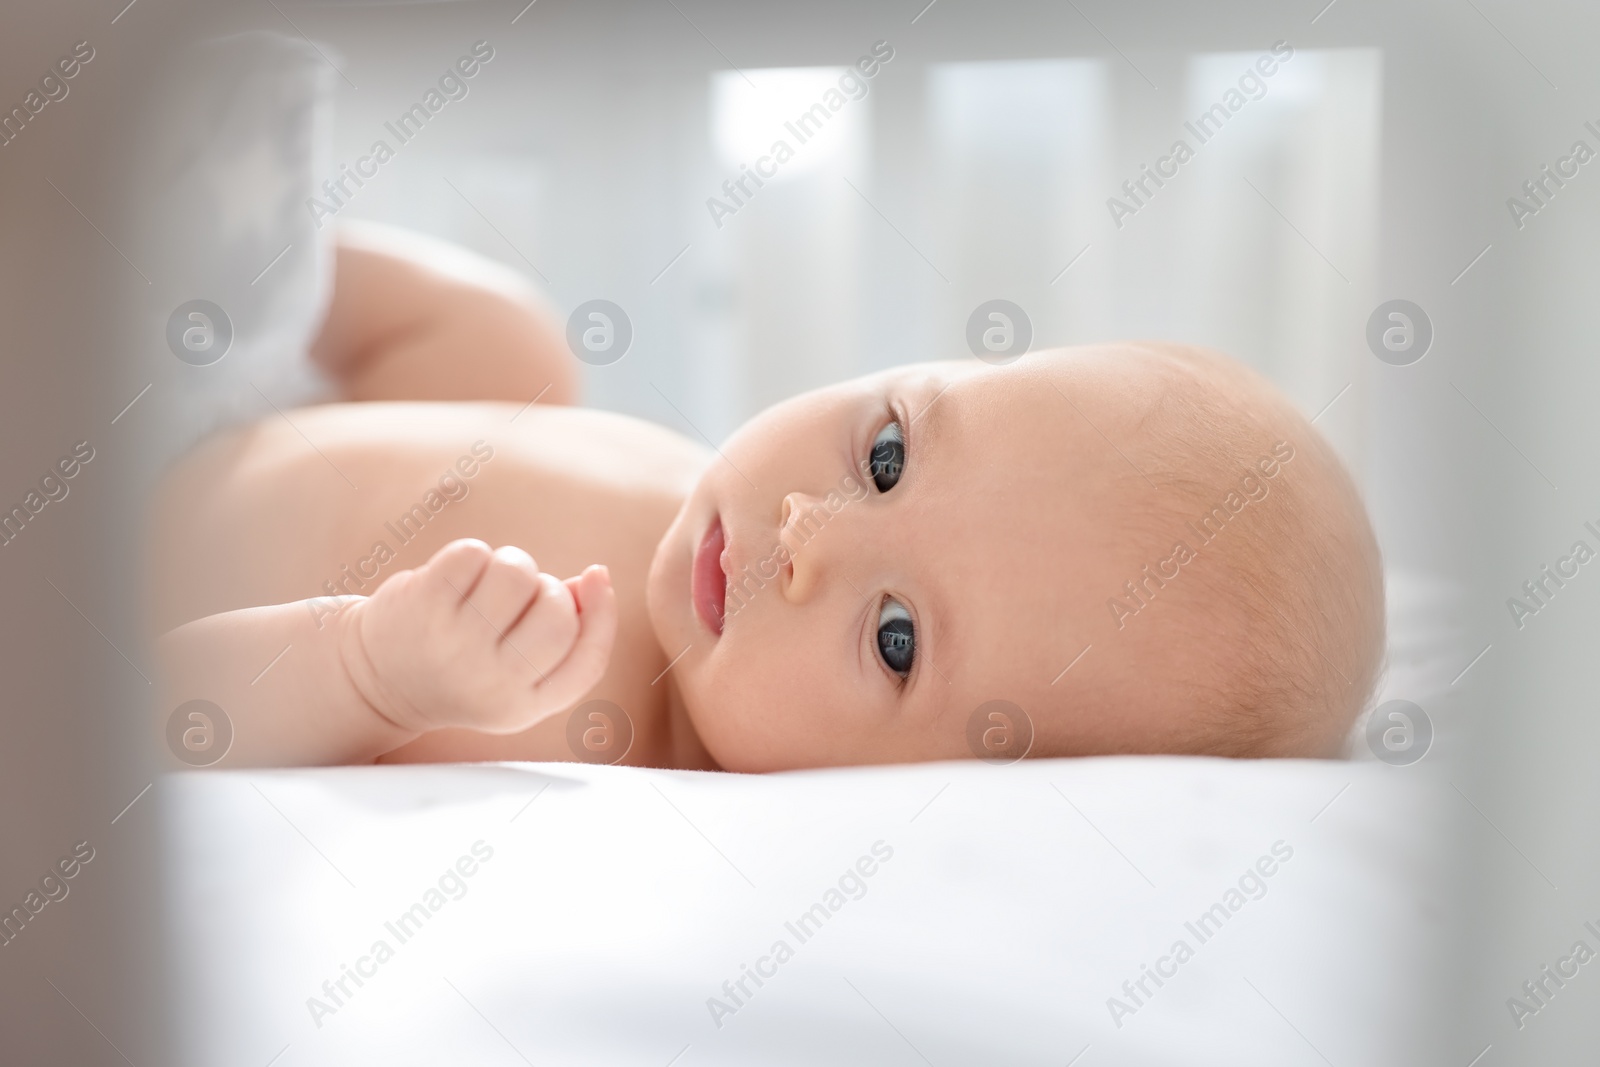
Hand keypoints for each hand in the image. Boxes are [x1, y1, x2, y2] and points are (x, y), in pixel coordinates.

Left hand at [338, 538, 616, 734]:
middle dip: (548, 587)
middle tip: (519, 596)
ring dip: (511, 565)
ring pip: (518, 574)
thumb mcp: (515, 674)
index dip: (603, 612)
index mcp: (522, 707)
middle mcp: (490, 683)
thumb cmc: (462, 666)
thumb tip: (595, 579)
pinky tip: (455, 579)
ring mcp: (455, 644)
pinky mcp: (424, 606)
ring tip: (487, 584)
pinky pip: (475, 554)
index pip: (589, 659)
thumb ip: (564, 638)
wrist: (374, 678)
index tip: (595, 577)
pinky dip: (471, 555)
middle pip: (558, 612)